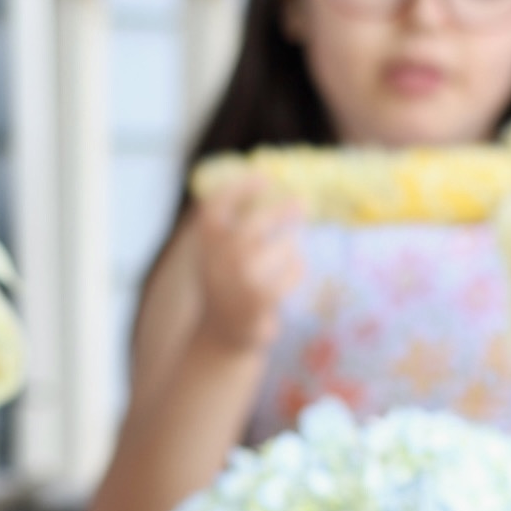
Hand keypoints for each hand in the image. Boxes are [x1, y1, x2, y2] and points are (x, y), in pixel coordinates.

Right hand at [185, 177, 304, 354]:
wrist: (224, 333)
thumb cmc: (229, 285)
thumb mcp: (221, 254)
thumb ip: (236, 226)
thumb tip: (272, 187)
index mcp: (206, 243)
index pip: (217, 206)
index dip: (240, 188)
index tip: (264, 177)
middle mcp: (219, 258)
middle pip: (258, 223)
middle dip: (283, 211)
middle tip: (303, 202)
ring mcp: (239, 278)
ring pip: (283, 248)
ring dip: (290, 251)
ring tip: (285, 260)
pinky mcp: (260, 297)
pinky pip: (292, 271)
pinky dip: (295, 272)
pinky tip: (288, 279)